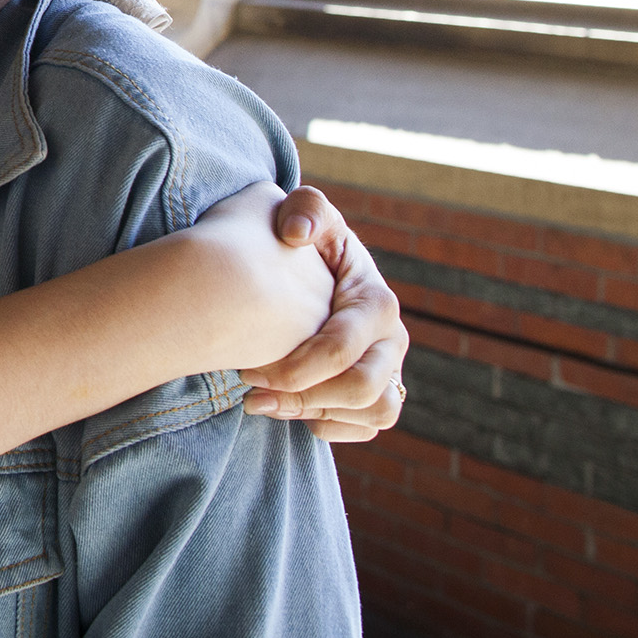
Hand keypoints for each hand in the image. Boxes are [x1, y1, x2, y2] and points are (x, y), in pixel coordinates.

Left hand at [239, 186, 406, 442]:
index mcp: (377, 301)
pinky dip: (329, 426)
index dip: (294, 367)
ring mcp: (389, 368)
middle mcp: (392, 340)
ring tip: (264, 404)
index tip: (246, 366)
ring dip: (316, 414)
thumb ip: (304, 209)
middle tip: (251, 391)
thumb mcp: (304, 213)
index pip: (342, 349)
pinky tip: (286, 409)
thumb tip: (294, 233)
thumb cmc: (302, 240)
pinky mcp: (378, 392)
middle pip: (364, 390)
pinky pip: (367, 427)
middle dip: (304, 396)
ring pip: (374, 413)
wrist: (307, 270)